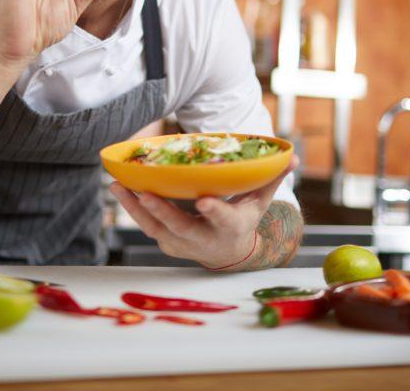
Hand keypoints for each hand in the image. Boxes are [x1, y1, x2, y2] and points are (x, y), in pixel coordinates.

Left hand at [109, 155, 299, 268]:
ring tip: (118, 184)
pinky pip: (146, 225)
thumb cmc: (243, 219)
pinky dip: (131, 208)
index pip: (223, 220)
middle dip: (162, 212)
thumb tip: (292, 156)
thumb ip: (270, 178)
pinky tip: (119, 187)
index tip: (205, 202)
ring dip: (135, 207)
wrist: (227, 253)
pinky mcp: (165, 241)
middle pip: (181, 226)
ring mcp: (181, 243)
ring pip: (155, 227)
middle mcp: (203, 238)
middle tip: (145, 194)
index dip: (215, 212)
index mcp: (230, 226)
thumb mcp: (259, 201)